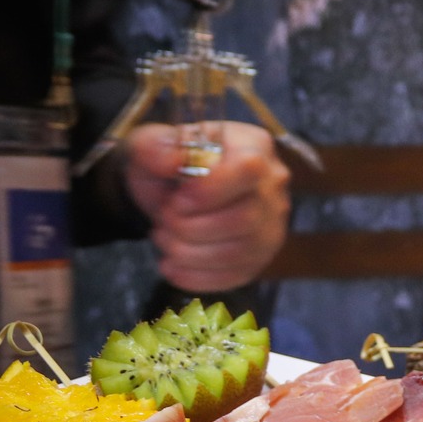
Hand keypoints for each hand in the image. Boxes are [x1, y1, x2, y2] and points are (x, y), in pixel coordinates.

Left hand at [122, 121, 291, 290]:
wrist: (167, 192)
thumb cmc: (165, 163)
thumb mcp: (149, 144)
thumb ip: (154, 147)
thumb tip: (172, 162)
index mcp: (253, 146)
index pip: (250, 169)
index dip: (211, 190)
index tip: (177, 200)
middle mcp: (273, 185)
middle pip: (246, 218)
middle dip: (192, 227)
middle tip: (164, 219)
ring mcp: (272, 224)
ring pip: (240, 251)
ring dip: (189, 252)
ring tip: (164, 238)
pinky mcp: (261, 256)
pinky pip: (237, 276)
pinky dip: (196, 277)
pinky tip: (171, 265)